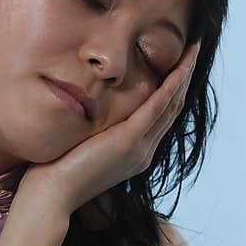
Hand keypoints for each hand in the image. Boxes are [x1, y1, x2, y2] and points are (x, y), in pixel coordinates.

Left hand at [17, 40, 200, 216]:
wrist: (51, 195)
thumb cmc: (58, 171)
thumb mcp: (84, 147)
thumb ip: (95, 130)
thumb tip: (89, 107)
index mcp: (135, 152)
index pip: (162, 115)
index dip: (174, 88)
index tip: (179, 64)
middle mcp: (144, 151)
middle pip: (173, 107)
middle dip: (185, 76)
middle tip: (194, 49)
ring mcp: (139, 147)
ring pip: (171, 104)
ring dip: (183, 75)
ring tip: (192, 50)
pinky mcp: (128, 142)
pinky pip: (156, 108)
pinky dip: (169, 86)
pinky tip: (177, 69)